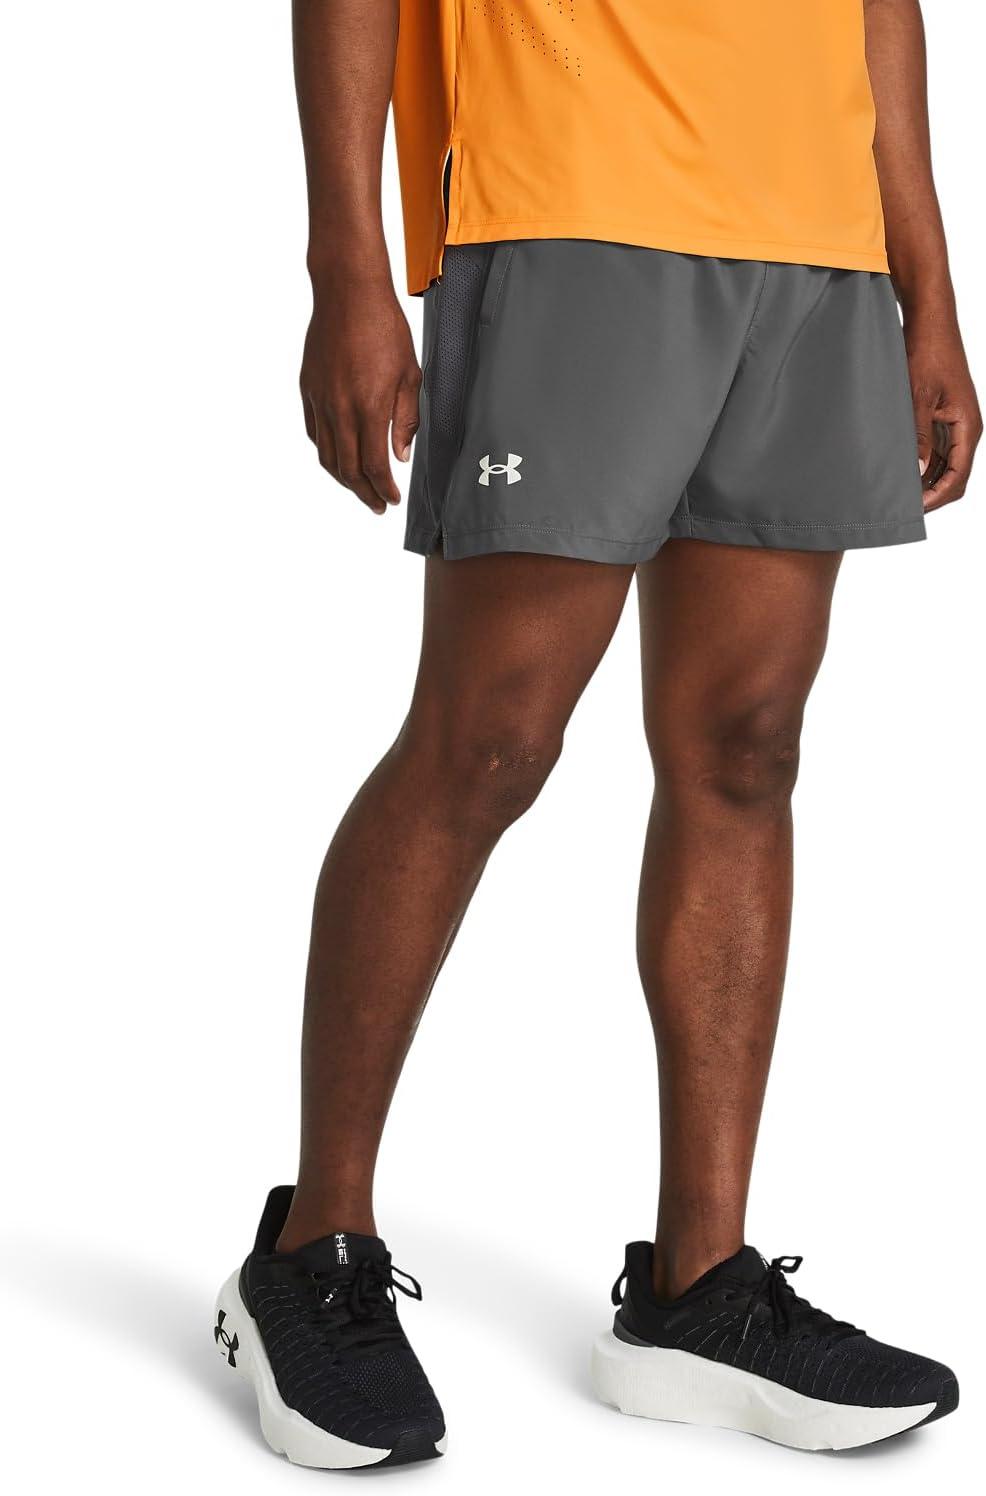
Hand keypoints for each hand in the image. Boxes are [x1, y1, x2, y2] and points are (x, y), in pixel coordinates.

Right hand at [300, 275, 421, 514]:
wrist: (347, 293)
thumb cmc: (385, 328)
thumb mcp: (410, 374)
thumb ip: (406, 419)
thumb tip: (400, 456)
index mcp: (369, 406)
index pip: (373, 465)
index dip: (383, 489)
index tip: (392, 499)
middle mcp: (340, 408)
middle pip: (347, 469)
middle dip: (364, 493)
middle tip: (377, 505)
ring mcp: (320, 400)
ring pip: (327, 456)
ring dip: (344, 479)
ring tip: (359, 488)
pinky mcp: (308, 389)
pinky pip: (315, 433)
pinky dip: (327, 453)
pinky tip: (339, 458)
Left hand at [907, 318, 981, 512]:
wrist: (929, 323)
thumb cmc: (926, 353)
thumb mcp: (918, 397)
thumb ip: (919, 436)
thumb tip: (920, 471)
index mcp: (968, 426)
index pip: (958, 476)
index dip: (937, 497)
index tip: (914, 510)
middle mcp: (966, 428)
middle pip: (954, 476)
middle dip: (932, 494)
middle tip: (902, 507)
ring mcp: (956, 424)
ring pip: (946, 465)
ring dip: (926, 480)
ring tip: (898, 492)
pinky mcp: (944, 417)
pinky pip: (938, 450)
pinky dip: (923, 463)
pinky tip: (901, 469)